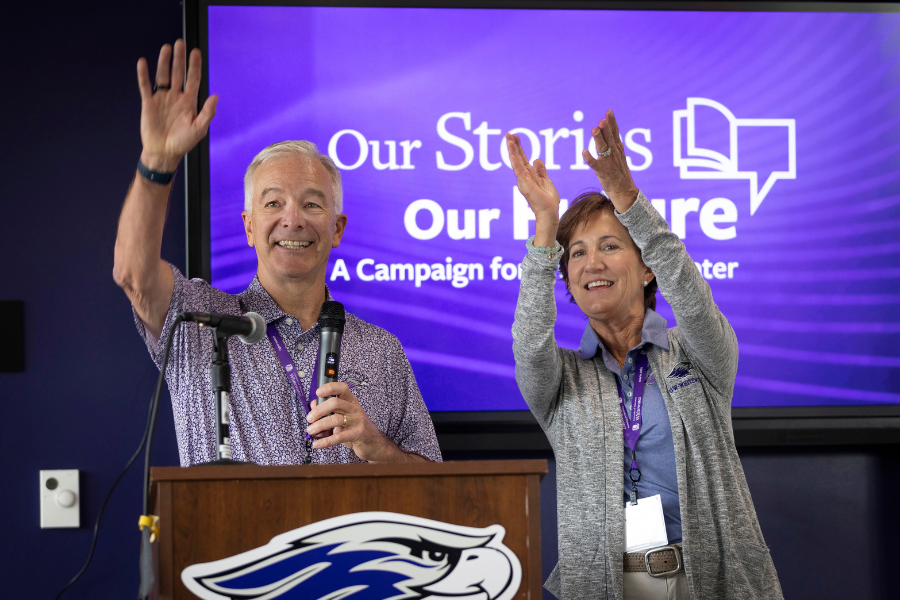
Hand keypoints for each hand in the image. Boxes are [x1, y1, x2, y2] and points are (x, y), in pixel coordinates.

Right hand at [137, 40, 217, 171]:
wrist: (164, 153)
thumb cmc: (183, 143)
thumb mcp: (199, 129)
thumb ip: (207, 113)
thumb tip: (215, 96)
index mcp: (189, 102)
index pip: (193, 80)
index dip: (194, 66)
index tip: (195, 52)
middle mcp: (176, 97)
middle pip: (178, 74)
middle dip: (180, 59)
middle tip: (180, 43)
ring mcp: (162, 99)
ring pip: (163, 76)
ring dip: (164, 62)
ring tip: (166, 48)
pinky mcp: (149, 104)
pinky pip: (145, 86)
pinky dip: (143, 75)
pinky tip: (143, 62)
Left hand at [306, 382, 406, 461]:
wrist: (374, 443)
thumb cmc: (356, 429)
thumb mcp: (343, 417)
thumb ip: (328, 411)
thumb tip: (313, 405)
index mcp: (351, 402)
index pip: (342, 388)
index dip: (329, 388)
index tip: (318, 393)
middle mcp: (355, 409)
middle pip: (335, 403)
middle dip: (319, 410)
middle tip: (310, 418)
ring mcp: (358, 421)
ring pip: (335, 419)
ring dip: (320, 425)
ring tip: (311, 431)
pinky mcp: (358, 434)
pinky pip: (339, 437)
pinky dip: (325, 441)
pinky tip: (317, 444)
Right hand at [505, 133, 560, 219]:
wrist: (550, 212)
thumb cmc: (548, 200)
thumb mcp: (546, 181)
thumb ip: (541, 171)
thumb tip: (536, 159)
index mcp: (529, 175)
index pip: (522, 158)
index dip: (519, 147)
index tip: (515, 136)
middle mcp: (524, 177)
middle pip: (517, 158)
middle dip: (512, 145)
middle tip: (507, 133)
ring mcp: (523, 181)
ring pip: (516, 163)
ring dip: (512, 151)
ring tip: (508, 140)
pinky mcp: (526, 186)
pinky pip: (519, 173)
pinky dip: (515, 164)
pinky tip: (512, 155)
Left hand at [583, 110, 639, 211]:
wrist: (624, 191)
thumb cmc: (620, 173)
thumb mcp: (620, 156)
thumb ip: (615, 144)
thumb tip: (613, 133)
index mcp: (618, 149)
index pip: (615, 132)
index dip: (612, 122)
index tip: (608, 111)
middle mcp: (614, 153)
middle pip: (609, 138)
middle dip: (606, 128)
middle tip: (602, 120)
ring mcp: (608, 162)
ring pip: (602, 148)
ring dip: (598, 139)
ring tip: (594, 129)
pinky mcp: (602, 172)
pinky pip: (594, 164)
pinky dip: (589, 158)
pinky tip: (584, 152)